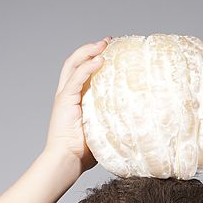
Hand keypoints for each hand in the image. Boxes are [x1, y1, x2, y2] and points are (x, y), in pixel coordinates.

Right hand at [43, 38, 110, 173]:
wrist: (67, 161)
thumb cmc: (84, 153)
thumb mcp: (102, 132)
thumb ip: (113, 123)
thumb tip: (138, 126)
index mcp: (75, 100)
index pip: (82, 73)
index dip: (94, 59)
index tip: (111, 53)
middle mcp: (68, 95)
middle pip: (76, 62)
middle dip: (91, 49)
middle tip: (108, 42)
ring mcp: (64, 96)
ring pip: (73, 64)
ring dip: (89, 51)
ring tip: (104, 44)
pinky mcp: (64, 100)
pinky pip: (76, 78)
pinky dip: (87, 66)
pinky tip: (100, 60)